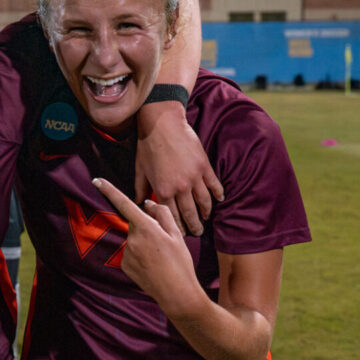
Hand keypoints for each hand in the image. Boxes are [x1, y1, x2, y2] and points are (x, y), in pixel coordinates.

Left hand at [92, 178, 206, 317]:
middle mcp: (132, 239)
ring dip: (144, 243)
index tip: (96, 180)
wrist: (176, 293)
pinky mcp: (125, 265)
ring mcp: (126, 253)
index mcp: (146, 227)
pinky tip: (153, 266)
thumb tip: (147, 204)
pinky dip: (141, 256)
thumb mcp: (177, 235)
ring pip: (134, 239)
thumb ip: (162, 214)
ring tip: (160, 258)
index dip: (109, 190)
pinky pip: (132, 253)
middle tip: (164, 243)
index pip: (125, 204)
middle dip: (146, 227)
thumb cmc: (180, 262)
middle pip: (136, 224)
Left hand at [134, 106, 223, 235]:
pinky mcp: (204, 166)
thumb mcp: (140, 171)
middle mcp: (180, 187)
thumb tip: (139, 204)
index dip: (177, 228)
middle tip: (197, 233)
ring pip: (204, 202)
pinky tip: (220, 199)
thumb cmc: (148, 147)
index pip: (171, 216)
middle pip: (190, 214)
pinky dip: (218, 193)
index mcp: (162, 191)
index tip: (180, 235)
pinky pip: (214, 184)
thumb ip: (140, 190)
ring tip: (206, 219)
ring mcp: (194, 177)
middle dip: (194, 226)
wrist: (162, 124)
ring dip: (206, 213)